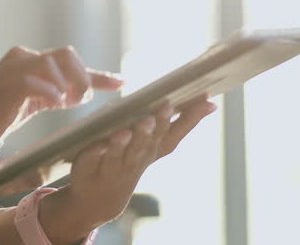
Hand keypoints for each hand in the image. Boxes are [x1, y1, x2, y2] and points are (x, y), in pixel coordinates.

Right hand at [0, 46, 122, 169]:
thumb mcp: (27, 106)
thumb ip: (51, 95)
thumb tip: (80, 94)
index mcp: (26, 63)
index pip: (69, 62)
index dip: (99, 74)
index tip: (123, 83)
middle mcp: (20, 59)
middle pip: (67, 55)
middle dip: (82, 78)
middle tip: (80, 103)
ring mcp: (13, 69)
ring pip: (56, 63)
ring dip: (70, 86)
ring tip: (65, 105)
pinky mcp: (8, 84)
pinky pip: (40, 81)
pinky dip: (53, 93)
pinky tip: (55, 105)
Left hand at [59, 96, 217, 229]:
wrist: (99, 200)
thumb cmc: (132, 161)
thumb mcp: (156, 145)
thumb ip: (179, 124)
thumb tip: (210, 101)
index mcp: (151, 149)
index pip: (171, 134)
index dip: (186, 119)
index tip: (200, 100)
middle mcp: (135, 158)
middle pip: (144, 143)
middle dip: (151, 128)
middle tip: (157, 112)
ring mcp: (111, 166)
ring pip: (119, 153)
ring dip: (123, 142)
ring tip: (126, 130)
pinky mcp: (88, 168)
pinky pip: (91, 160)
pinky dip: (95, 153)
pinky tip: (98, 144)